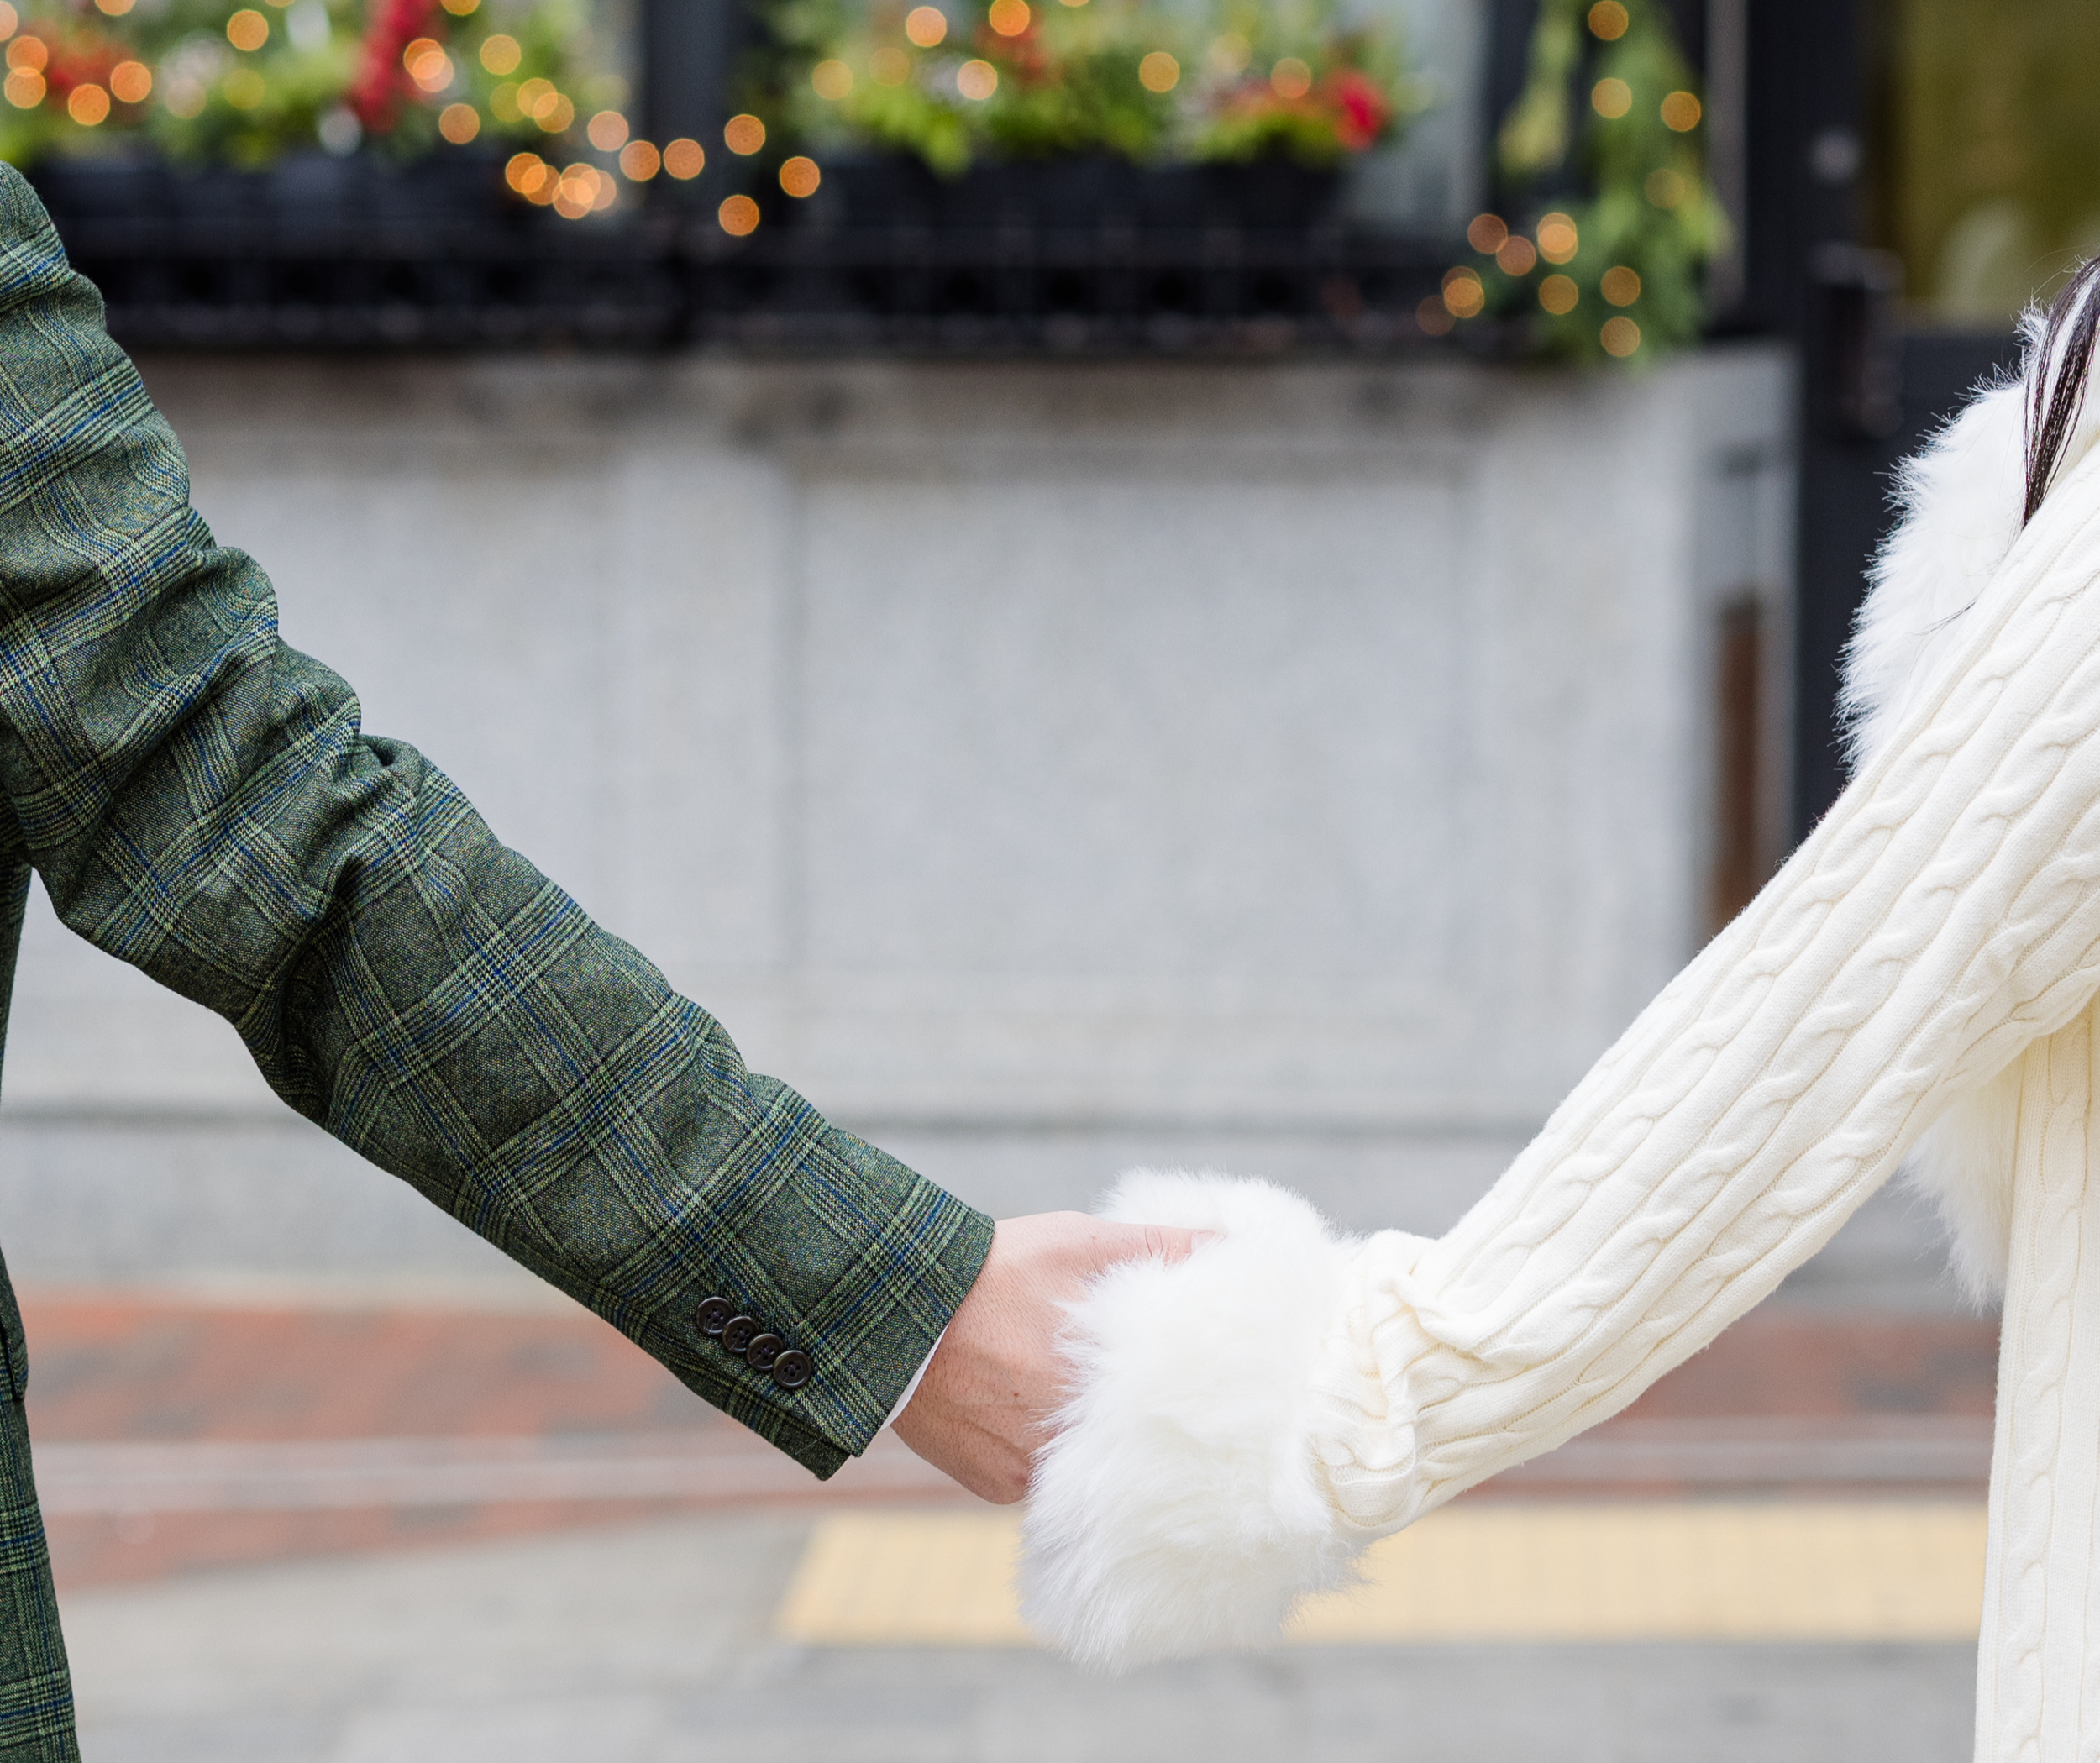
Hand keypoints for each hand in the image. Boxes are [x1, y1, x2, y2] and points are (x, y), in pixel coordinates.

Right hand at [892, 1211, 1208, 1502]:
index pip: (1170, 1403)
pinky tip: (1022, 1408)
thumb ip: (1159, 1248)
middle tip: (1122, 1379)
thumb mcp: (1081, 1242)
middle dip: (1131, 1413)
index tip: (1192, 1376)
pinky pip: (1040, 1478)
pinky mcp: (998, 1487)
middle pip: (1129, 1438)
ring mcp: (1034, 1472)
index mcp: (1106, 1384)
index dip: (1180, 1388)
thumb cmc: (995, 1268)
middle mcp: (1074, 1441)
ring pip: (1086, 1461)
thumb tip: (1228, 1247)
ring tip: (1062, 1390)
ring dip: (1085, 1434)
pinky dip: (1039, 1448)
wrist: (892, 1310)